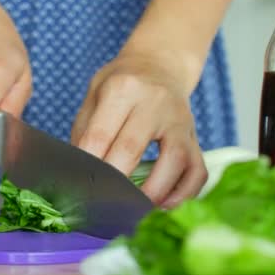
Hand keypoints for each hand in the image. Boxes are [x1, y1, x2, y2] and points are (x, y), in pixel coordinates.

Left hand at [71, 51, 206, 208]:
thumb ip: (85, 131)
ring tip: (135, 209)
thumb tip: (77, 173)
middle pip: (132, 149)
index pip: (100, 135)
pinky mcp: (194, 137)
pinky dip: (184, 192)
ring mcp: (179, 119)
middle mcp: (154, 102)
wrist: (159, 66)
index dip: (87, 166)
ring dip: (154, 191)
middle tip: (99, 204)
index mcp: (122, 89)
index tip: (78, 188)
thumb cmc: (121, 84)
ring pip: (174, 160)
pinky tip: (165, 204)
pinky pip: (197, 169)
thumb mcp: (95, 94)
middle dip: (113, 182)